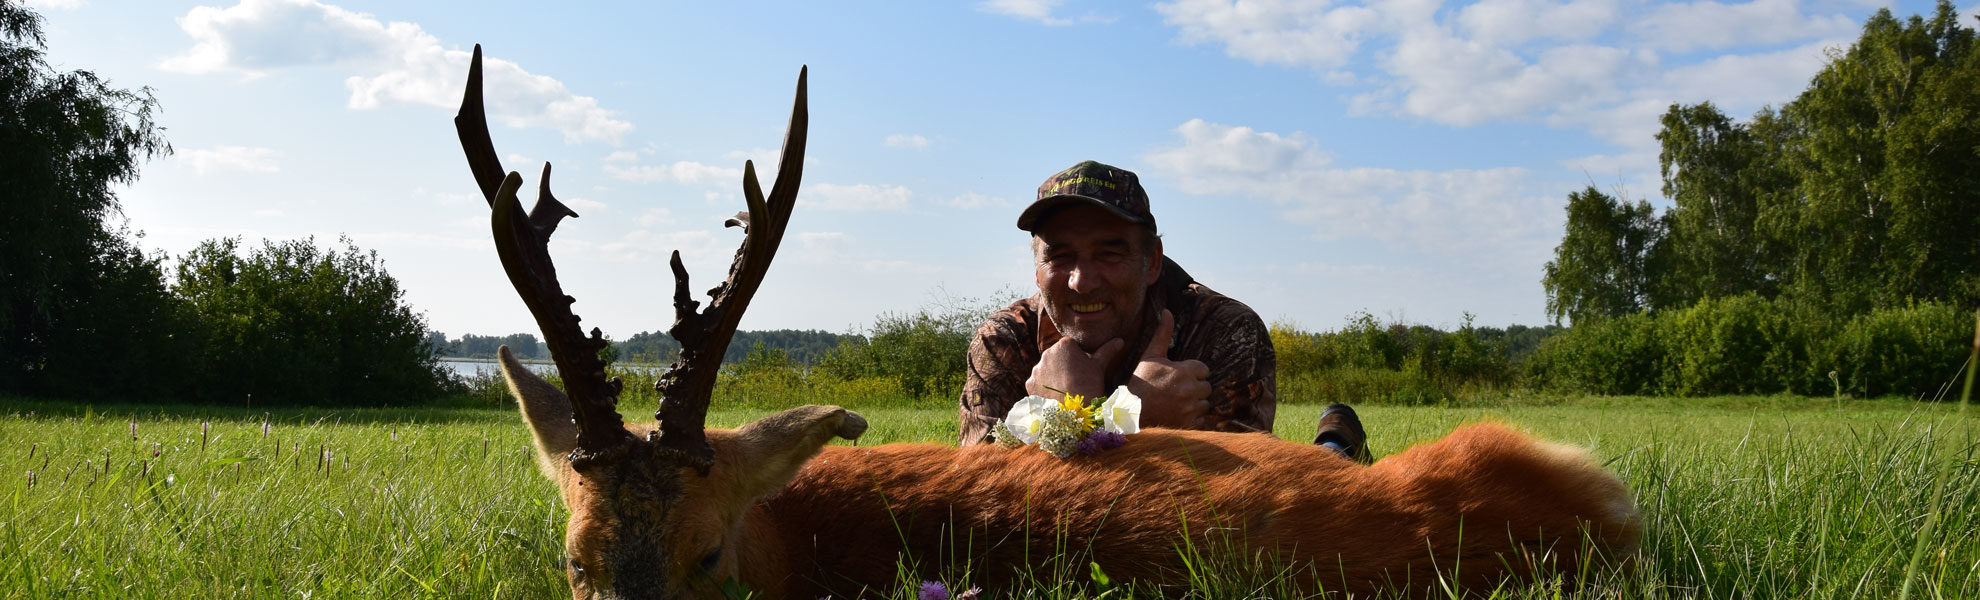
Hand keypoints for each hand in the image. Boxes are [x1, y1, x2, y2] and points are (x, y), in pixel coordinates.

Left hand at [1025, 336, 1124, 399]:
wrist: (1073, 413)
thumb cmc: (1089, 386)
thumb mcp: (1099, 367)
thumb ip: (1107, 350)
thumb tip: (1120, 340)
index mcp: (1064, 344)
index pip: (1070, 346)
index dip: (1078, 357)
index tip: (1083, 369)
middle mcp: (1046, 353)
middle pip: (1057, 356)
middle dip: (1064, 365)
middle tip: (1075, 380)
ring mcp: (1036, 369)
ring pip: (1047, 369)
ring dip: (1054, 376)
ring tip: (1066, 390)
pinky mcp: (1030, 383)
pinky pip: (1038, 382)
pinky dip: (1044, 388)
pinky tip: (1055, 396)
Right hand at [1128, 310, 1210, 428]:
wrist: (1129, 412)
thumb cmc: (1140, 382)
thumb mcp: (1150, 355)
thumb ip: (1163, 333)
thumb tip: (1168, 311)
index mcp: (1184, 371)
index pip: (1203, 369)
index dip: (1191, 372)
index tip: (1178, 377)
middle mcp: (1190, 389)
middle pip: (1206, 387)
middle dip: (1194, 388)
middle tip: (1176, 391)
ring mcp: (1190, 408)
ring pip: (1205, 404)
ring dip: (1194, 404)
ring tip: (1176, 403)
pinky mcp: (1189, 424)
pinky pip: (1201, 420)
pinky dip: (1193, 419)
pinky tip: (1178, 415)